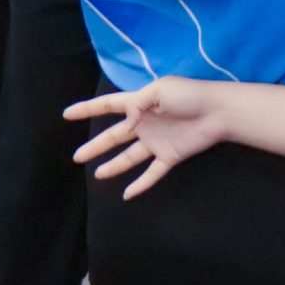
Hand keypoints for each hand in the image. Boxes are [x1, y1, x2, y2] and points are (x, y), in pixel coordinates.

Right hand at [65, 77, 227, 199]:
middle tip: (77, 157)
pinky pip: (152, 173)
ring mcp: (156, 142)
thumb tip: (124, 119)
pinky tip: (127, 194)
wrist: (217, 112)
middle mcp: (145, 124)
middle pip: (114, 136)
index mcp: (140, 104)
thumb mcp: (158, 91)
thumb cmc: (188, 96)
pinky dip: (140, 184)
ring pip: (129, 157)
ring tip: (98, 174)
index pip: (108, 106)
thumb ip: (137, 104)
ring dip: (113, 166)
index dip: (88, 109)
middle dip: (96, 146)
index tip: (67, 115)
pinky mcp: (170, 156)